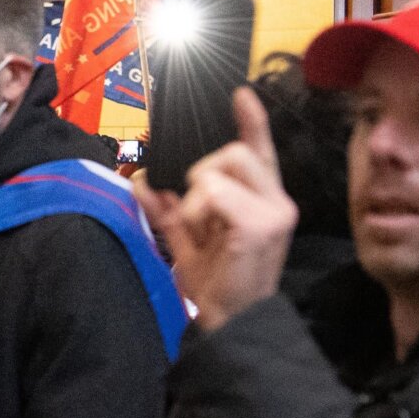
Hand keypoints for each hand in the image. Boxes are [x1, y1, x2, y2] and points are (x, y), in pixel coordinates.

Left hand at [133, 87, 296, 331]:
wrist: (231, 323)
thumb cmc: (216, 283)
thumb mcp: (184, 240)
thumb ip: (165, 208)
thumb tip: (142, 180)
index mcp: (260, 200)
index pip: (258, 150)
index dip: (251, 121)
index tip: (240, 94)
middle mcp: (276, 200)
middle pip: (232, 151)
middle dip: (202, 174)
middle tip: (197, 214)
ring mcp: (274, 211)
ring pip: (221, 166)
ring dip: (197, 196)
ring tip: (202, 229)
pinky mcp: (264, 224)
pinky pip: (215, 192)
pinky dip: (198, 210)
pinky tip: (204, 234)